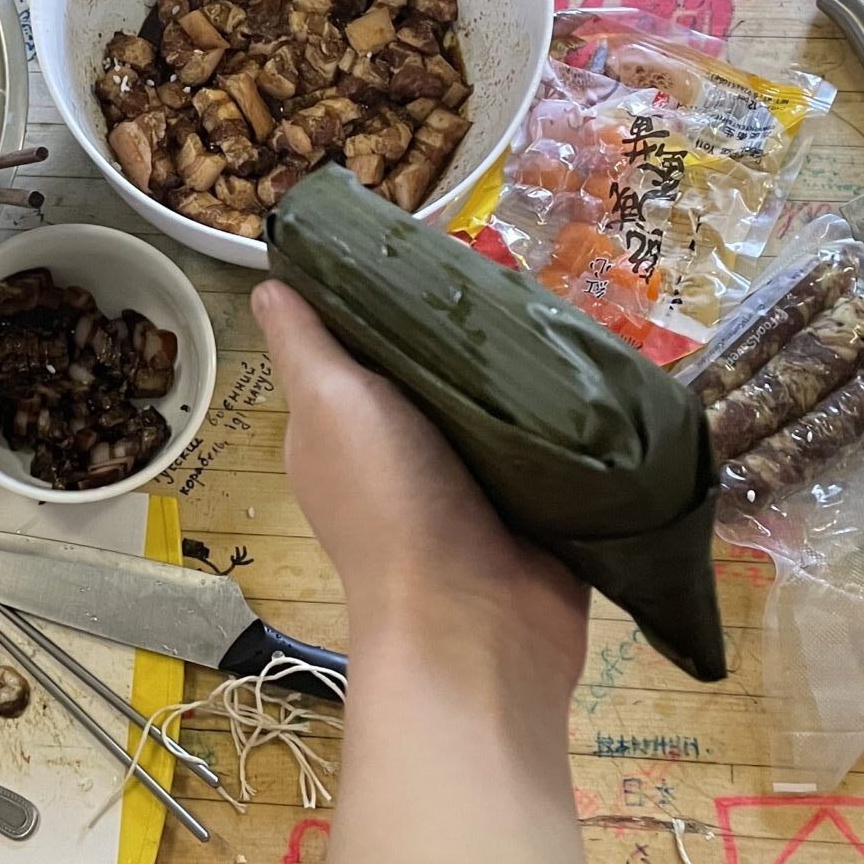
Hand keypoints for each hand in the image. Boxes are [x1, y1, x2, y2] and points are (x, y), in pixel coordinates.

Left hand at [252, 279, 587, 720]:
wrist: (475, 625)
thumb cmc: (388, 503)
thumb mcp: (330, 404)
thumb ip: (305, 346)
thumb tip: (268, 284)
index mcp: (346, 427)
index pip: (363, 342)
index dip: (388, 292)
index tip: (431, 238)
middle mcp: (406, 451)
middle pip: (439, 365)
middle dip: (470, 322)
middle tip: (518, 260)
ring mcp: (475, 480)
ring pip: (500, 399)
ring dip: (525, 363)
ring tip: (562, 300)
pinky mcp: (535, 501)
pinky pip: (550, 440)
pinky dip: (566, 409)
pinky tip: (595, 361)